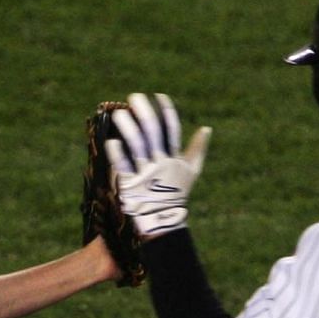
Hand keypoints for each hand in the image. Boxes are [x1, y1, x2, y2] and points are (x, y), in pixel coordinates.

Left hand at [104, 92, 210, 239]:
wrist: (164, 221)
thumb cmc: (177, 193)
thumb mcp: (191, 171)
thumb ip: (198, 149)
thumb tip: (207, 129)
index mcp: (174, 158)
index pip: (172, 129)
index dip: (167, 111)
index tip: (158, 96)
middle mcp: (161, 163)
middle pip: (153, 132)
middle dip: (144, 112)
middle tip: (134, 97)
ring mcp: (146, 174)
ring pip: (137, 146)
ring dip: (128, 128)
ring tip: (118, 113)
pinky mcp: (132, 185)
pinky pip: (124, 167)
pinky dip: (117, 154)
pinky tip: (111, 141)